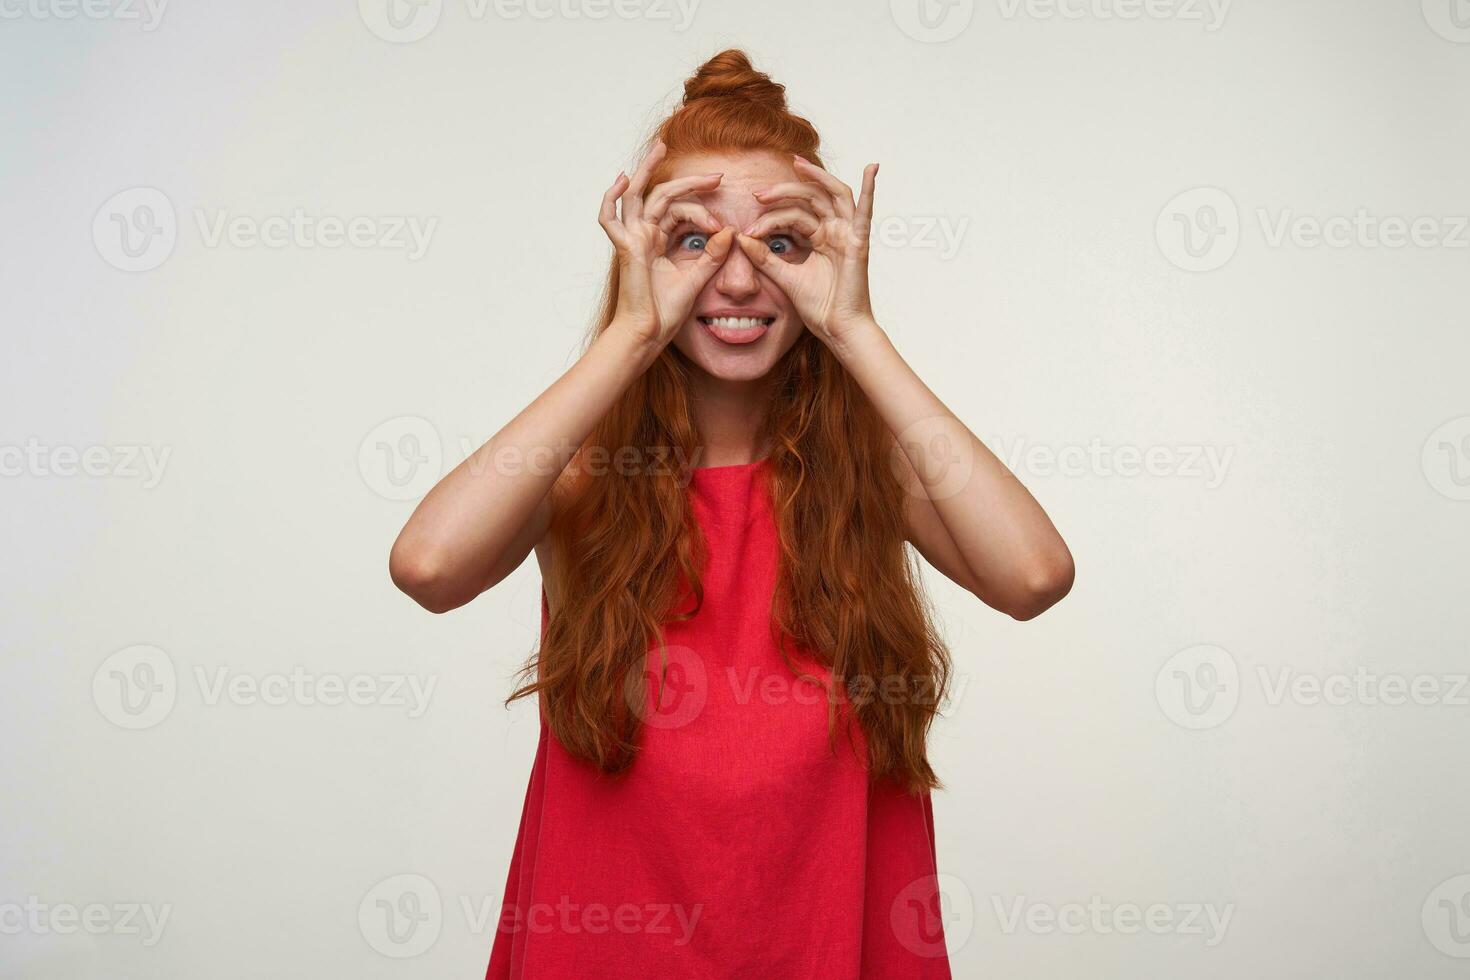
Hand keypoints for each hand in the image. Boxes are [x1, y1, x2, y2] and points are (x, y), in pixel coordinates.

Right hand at [598, 140, 734, 348]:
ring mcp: (632, 239)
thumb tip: (730, 231)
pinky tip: (624, 179)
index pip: (680, 210)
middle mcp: (644, 235)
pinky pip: (610, 218)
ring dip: (648, 170)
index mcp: (659, 241)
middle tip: (714, 173)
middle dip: (687, 179)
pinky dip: (612, 198)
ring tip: (660, 147)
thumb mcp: (697, 279)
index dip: (703, 211)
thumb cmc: (666, 313)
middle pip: (662, 194)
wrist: (648, 334)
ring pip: (639, 196)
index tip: (722, 224)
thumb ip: (712, 256)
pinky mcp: (626, 248)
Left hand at [735, 157, 879, 347]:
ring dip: (816, 178)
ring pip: (832, 195)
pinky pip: (866, 212)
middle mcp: (836, 231)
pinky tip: (871, 169)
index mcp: (821, 238)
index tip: (748, 230)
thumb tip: (740, 237)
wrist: (837, 330)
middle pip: (811, 198)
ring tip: (796, 164)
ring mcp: (849, 235)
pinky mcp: (859, 243)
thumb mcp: (785, 277)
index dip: (770, 218)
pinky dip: (870, 189)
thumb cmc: (819, 308)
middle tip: (759, 194)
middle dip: (784, 191)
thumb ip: (764, 257)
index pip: (794, 215)